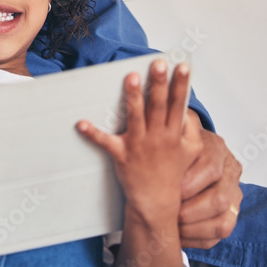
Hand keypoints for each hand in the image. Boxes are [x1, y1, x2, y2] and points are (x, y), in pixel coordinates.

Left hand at [77, 59, 190, 223]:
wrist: (158, 203)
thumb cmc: (169, 172)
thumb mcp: (184, 149)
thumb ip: (183, 127)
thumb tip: (182, 106)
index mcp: (172, 134)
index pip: (178, 104)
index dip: (181, 85)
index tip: (182, 66)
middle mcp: (158, 137)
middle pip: (158, 105)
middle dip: (159, 83)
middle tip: (158, 64)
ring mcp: (140, 146)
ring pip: (136, 117)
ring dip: (133, 98)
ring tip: (130, 78)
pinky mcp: (122, 156)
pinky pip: (106, 143)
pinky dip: (93, 133)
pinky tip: (82, 123)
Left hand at [178, 113, 243, 248]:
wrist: (188, 153)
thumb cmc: (178, 144)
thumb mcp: (177, 130)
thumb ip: (175, 127)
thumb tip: (170, 120)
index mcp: (217, 149)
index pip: (210, 169)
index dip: (189, 183)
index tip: (171, 191)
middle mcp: (230, 172)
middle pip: (220, 199)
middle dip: (192, 210)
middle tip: (171, 214)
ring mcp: (234, 195)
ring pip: (223, 221)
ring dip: (195, 228)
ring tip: (174, 227)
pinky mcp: (231, 214)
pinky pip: (220, 234)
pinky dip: (199, 239)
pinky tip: (181, 237)